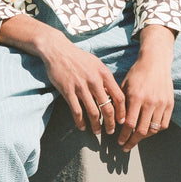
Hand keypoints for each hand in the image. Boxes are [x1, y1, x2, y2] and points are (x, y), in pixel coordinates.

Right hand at [0, 14, 124, 134]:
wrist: (58, 50)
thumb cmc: (79, 58)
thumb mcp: (97, 64)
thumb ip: (105, 79)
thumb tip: (112, 95)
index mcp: (104, 74)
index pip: (119, 96)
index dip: (122, 111)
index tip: (121, 120)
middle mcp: (94, 81)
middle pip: (107, 107)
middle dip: (111, 122)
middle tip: (111, 130)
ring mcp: (81, 87)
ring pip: (93, 112)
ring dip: (96, 125)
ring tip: (97, 131)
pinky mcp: (68, 91)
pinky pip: (77, 111)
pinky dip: (80, 122)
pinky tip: (82, 127)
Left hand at [118, 24, 175, 151]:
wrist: (155, 62)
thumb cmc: (136, 73)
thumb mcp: (124, 86)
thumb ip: (119, 103)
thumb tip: (112, 120)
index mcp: (136, 97)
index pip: (129, 123)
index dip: (124, 136)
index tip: (120, 142)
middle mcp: (150, 102)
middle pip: (142, 130)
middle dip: (132, 141)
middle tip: (126, 146)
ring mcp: (161, 103)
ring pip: (153, 129)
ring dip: (144, 137)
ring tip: (137, 138)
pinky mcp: (170, 103)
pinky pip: (164, 124)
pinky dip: (156, 130)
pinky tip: (149, 130)